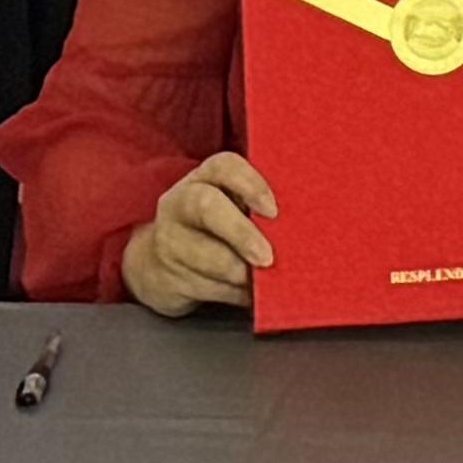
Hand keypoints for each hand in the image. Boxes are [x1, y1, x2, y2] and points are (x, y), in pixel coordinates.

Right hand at [125, 151, 278, 316]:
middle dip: (241, 233)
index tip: (273, 211)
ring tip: (262, 281)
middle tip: (267, 258)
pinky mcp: (169, 278)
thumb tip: (300, 227)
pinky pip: (205, 288)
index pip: (224, 166)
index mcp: (204, 179)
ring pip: (205, 256)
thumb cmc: (216, 231)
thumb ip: (258, 211)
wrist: (162, 266)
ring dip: (240, 273)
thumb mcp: (232, 210)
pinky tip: (248, 295)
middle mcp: (181, 203)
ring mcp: (170, 241)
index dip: (250, 184)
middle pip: (207, 206)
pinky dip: (234, 294)